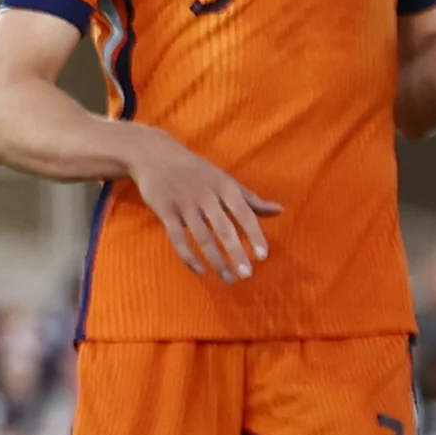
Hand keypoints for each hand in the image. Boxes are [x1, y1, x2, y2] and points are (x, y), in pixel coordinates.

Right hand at [123, 127, 279, 280]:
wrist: (155, 156)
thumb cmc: (196, 171)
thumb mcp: (225, 180)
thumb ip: (251, 199)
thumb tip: (280, 211)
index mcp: (225, 187)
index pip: (244, 214)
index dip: (254, 235)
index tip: (263, 256)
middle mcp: (206, 196)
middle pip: (223, 229)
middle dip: (235, 253)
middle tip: (246, 274)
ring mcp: (184, 205)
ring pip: (202, 238)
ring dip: (215, 260)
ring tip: (228, 278)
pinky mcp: (165, 212)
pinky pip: (177, 238)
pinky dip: (188, 257)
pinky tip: (199, 271)